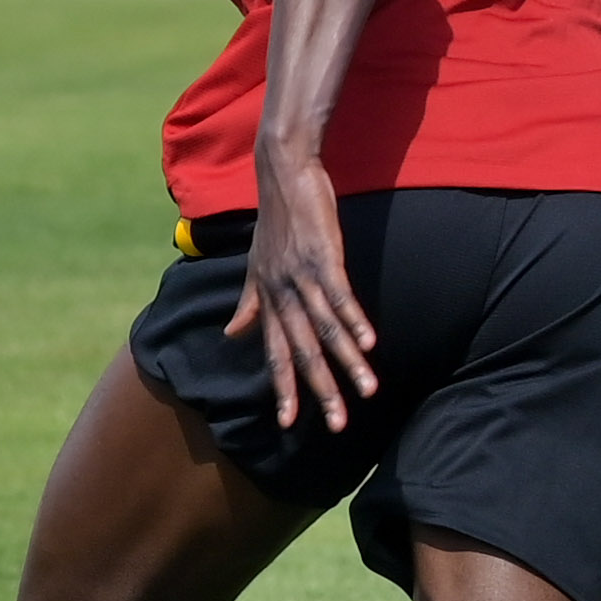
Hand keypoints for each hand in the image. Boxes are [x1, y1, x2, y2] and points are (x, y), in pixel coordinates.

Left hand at [227, 153, 376, 432]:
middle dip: (318, 391)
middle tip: (336, 426)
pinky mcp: (322, 257)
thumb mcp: (256, 267)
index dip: (281, 387)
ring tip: (367, 392)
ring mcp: (301, 277)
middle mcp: (280, 295)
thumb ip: (247, 304)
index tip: (287, 423)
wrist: (281, 174)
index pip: (274, 353)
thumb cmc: (276, 223)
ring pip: (324, 330)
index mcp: (267, 300)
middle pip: (301, 352)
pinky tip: (369, 344)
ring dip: (347, 364)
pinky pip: (338, 296)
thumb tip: (231, 335)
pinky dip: (353, 320)